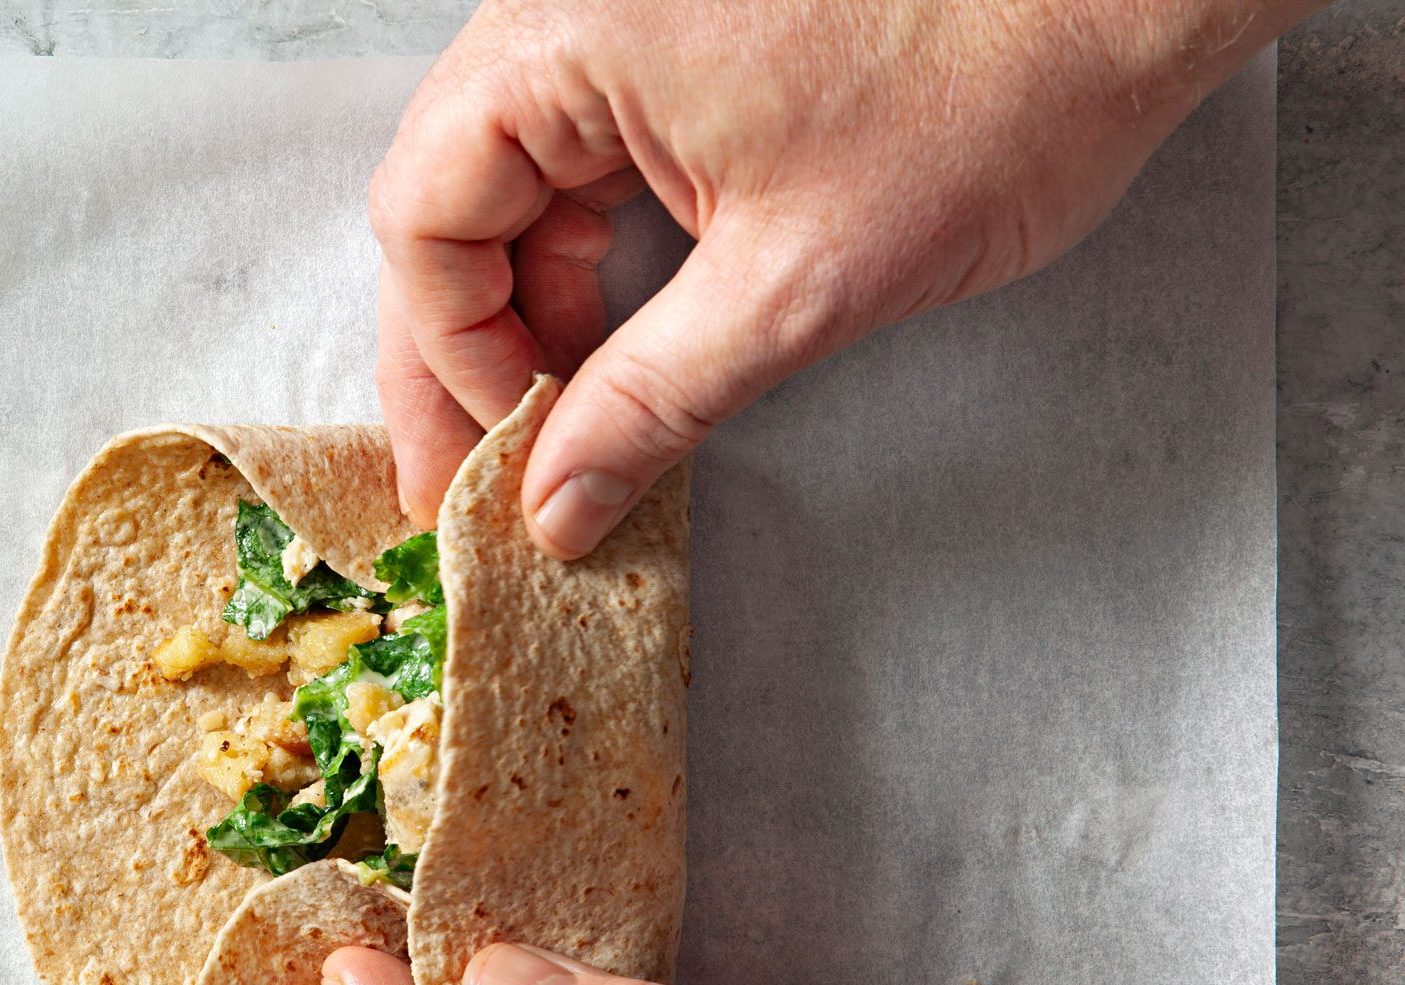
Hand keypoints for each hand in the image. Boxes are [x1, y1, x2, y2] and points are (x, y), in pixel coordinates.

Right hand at [370, 0, 1316, 554]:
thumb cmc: (991, 87)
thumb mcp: (796, 286)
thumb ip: (650, 404)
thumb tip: (556, 505)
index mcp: (569, 40)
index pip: (424, 216)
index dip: (446, 361)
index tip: (490, 467)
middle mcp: (571, 12)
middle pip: (450, 202)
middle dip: (467, 351)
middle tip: (482, 478)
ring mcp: (621, 23)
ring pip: (513, 192)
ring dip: (526, 313)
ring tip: (557, 431)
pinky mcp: (675, 45)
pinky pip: (584, 163)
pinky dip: (586, 262)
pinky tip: (608, 349)